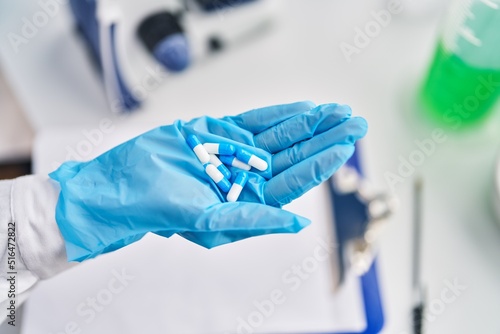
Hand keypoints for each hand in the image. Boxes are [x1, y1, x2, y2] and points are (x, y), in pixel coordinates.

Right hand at [50, 101, 366, 260]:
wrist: (124, 185)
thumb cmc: (162, 210)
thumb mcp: (211, 222)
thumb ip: (257, 221)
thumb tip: (300, 224)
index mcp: (249, 202)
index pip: (294, 180)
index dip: (321, 162)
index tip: (345, 145)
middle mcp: (246, 178)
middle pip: (294, 155)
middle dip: (325, 138)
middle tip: (355, 122)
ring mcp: (234, 154)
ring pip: (279, 136)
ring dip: (308, 123)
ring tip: (337, 111)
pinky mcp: (218, 134)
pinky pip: (255, 121)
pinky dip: (278, 114)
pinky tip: (302, 109)